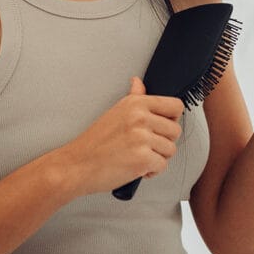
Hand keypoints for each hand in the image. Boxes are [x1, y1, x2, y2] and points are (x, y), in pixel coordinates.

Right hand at [54, 77, 184, 196]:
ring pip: (171, 150)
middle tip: (146, 147)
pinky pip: (162, 166)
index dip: (172, 119)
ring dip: (158, 158)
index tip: (162, 127)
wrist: (77, 164)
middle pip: (175, 130)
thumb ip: (133, 97)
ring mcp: (142, 138)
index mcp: (136, 103)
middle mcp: (140, 117)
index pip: (175, 106)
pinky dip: (151, 172)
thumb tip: (138, 82)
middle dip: (164, 142)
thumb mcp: (115, 112)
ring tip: (139, 157)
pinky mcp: (142, 159)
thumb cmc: (94, 142)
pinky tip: (137, 168)